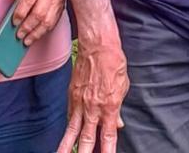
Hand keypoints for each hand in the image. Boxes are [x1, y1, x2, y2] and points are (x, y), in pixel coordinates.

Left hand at [8, 0, 65, 45]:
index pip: (29, 0)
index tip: (14, 21)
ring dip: (36, 33)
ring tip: (26, 41)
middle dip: (27, 26)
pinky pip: (54, 22)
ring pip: (47, 21)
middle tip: (18, 35)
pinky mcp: (61, 8)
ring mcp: (57, 2)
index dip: (21, 12)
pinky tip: (36, 36)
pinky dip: (44, 32)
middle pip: (38, 13)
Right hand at [57, 37, 127, 152]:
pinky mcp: (71, 95)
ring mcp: (80, 103)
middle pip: (86, 139)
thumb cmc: (113, 63)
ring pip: (71, 131)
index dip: (106, 152)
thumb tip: (117, 124)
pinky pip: (69, 116)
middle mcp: (93, 108)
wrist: (98, 46)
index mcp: (109, 107)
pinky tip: (66, 136)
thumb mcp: (123, 87)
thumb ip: (118, 110)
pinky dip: (68, 128)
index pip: (107, 137)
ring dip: (65, 146)